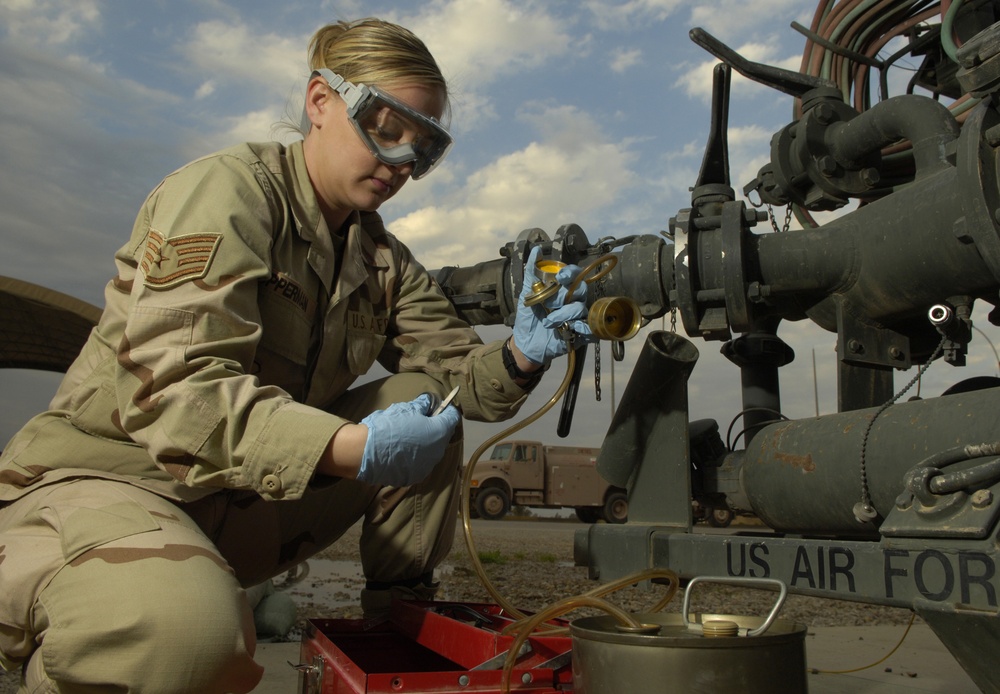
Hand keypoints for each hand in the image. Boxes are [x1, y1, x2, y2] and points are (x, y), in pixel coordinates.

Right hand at [357, 394, 460, 486]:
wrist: (366, 451)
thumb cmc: (389, 426)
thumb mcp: (407, 408)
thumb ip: (423, 404)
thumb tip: (429, 402)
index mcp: (439, 432)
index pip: (452, 418)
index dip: (447, 411)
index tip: (439, 407)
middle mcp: (437, 452)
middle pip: (442, 436)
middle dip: (434, 428)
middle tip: (419, 421)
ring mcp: (426, 467)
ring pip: (431, 451)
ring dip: (425, 444)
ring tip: (407, 438)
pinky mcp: (414, 477)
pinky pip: (419, 463)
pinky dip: (414, 457)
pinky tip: (401, 452)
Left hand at [513, 246, 593, 364]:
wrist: (525, 344)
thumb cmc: (528, 319)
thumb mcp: (526, 295)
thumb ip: (531, 273)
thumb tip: (536, 250)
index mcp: (561, 291)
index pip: (574, 275)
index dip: (571, 272)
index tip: (560, 277)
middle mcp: (572, 301)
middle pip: (581, 290)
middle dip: (564, 296)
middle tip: (550, 303)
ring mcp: (577, 317)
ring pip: (581, 308)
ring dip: (564, 314)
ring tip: (548, 322)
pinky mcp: (580, 334)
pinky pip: (591, 328)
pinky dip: (584, 328)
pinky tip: (572, 329)